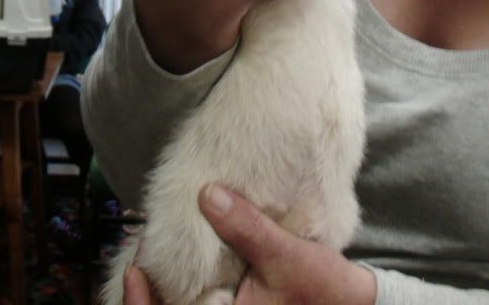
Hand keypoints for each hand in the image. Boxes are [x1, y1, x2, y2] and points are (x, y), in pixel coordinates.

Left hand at [121, 183, 376, 304]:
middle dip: (148, 297)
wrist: (354, 303)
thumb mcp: (286, 254)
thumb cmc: (324, 287)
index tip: (134, 271)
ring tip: (152, 258)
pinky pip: (200, 303)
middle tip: (137, 259)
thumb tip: (207, 194)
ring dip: (164, 294)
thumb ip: (247, 227)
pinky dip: (183, 291)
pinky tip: (179, 265)